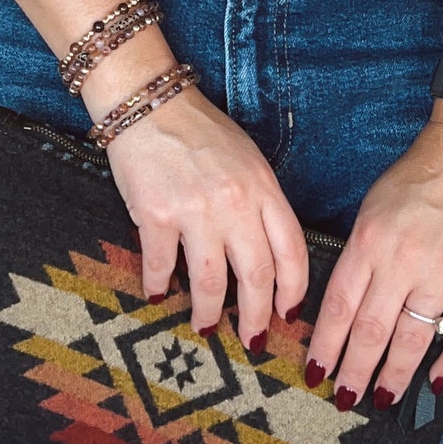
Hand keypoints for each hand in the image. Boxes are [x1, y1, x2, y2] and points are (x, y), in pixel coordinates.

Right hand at [104, 87, 310, 350]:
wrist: (148, 103)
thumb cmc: (200, 132)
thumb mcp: (247, 160)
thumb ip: (260, 203)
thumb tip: (266, 255)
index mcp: (263, 188)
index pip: (292, 250)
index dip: (293, 290)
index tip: (288, 314)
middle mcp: (235, 203)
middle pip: (256, 276)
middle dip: (256, 317)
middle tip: (251, 340)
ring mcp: (195, 210)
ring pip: (212, 282)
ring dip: (209, 312)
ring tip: (205, 327)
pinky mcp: (156, 215)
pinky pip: (162, 265)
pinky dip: (159, 286)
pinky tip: (157, 294)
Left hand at [306, 104, 442, 408]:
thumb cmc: (419, 177)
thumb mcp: (372, 208)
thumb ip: (359, 254)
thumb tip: (343, 305)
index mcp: (370, 241)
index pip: (339, 306)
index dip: (326, 346)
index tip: (316, 372)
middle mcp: (402, 261)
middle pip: (371, 331)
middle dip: (354, 371)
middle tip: (345, 398)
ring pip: (413, 339)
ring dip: (395, 375)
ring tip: (382, 398)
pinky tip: (437, 380)